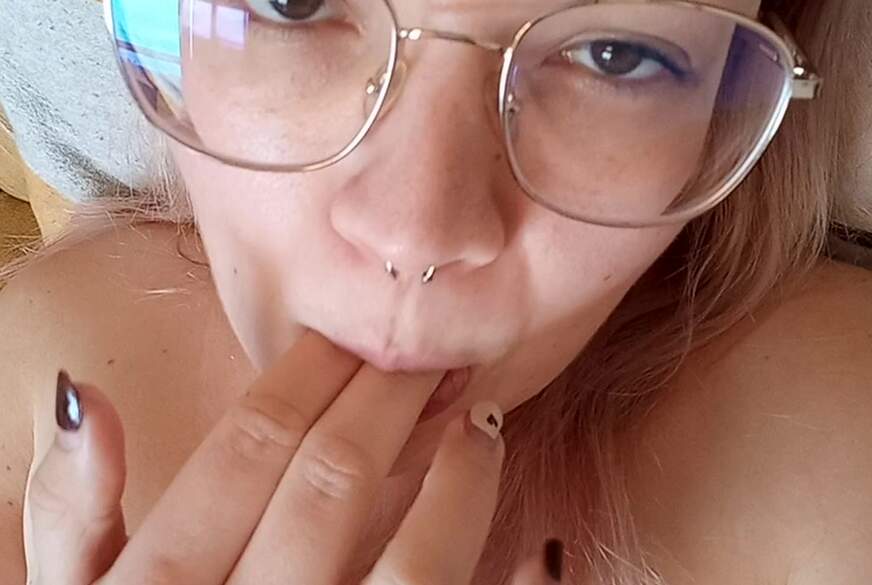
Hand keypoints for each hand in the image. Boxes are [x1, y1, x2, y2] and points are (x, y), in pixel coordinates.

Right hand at [26, 331, 563, 584]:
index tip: (350, 335)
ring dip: (459, 481)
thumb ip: (72, 512)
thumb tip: (86, 395)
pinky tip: (541, 546)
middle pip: (335, 481)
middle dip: (389, 401)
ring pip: (415, 565)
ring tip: (482, 422)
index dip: (309, 375)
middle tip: (430, 355)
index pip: (252, 448)